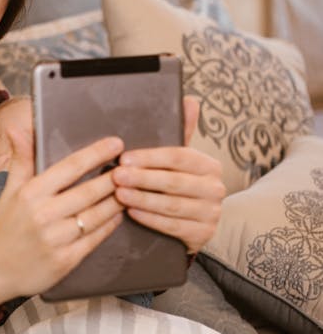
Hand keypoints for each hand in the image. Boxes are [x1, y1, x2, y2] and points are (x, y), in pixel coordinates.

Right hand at [0, 125, 125, 312]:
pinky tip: (118, 214)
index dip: (96, 154)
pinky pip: (96, 238)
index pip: (70, 168)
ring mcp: (56, 239)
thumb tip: (19, 128)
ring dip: (117, 201)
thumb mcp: (10, 190)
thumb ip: (21, 159)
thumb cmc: (5, 226)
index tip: (116, 144)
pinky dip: (110, 224)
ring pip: (97, 215)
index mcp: (31, 193)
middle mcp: (43, 215)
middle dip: (113, 178)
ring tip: (129, 189)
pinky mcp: (66, 260)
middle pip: (89, 191)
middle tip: (130, 168)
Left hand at [111, 97, 224, 255]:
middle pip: (174, 182)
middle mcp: (216, 188)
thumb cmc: (181, 186)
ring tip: (119, 195)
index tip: (124, 158)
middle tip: (116, 176)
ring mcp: (212, 213)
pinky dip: (150, 219)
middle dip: (143, 179)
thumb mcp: (181, 161)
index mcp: (210, 165)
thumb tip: (189, 99)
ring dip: (143, 199)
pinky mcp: (203, 234)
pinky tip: (131, 213)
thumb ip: (182, 133)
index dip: (150, 157)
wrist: (197, 224)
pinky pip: (173, 226)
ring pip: (172, 205)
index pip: (179, 157)